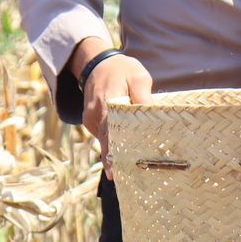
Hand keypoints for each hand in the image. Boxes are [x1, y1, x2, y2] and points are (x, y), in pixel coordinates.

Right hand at [80, 53, 152, 176]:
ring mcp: (91, 120)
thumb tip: (149, 111)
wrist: (97, 64)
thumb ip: (142, 94)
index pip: (110, 133)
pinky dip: (115, 144)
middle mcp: (95, 115)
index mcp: (107, 103)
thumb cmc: (122, 70)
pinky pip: (105, 137)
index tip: (117, 172)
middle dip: (117, 160)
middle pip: (107, 142)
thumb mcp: (138, 76)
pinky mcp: (92, 122)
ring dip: (118, 152)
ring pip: (106, 141)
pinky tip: (128, 153)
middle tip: (130, 177)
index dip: (113, 154)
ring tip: (134, 170)